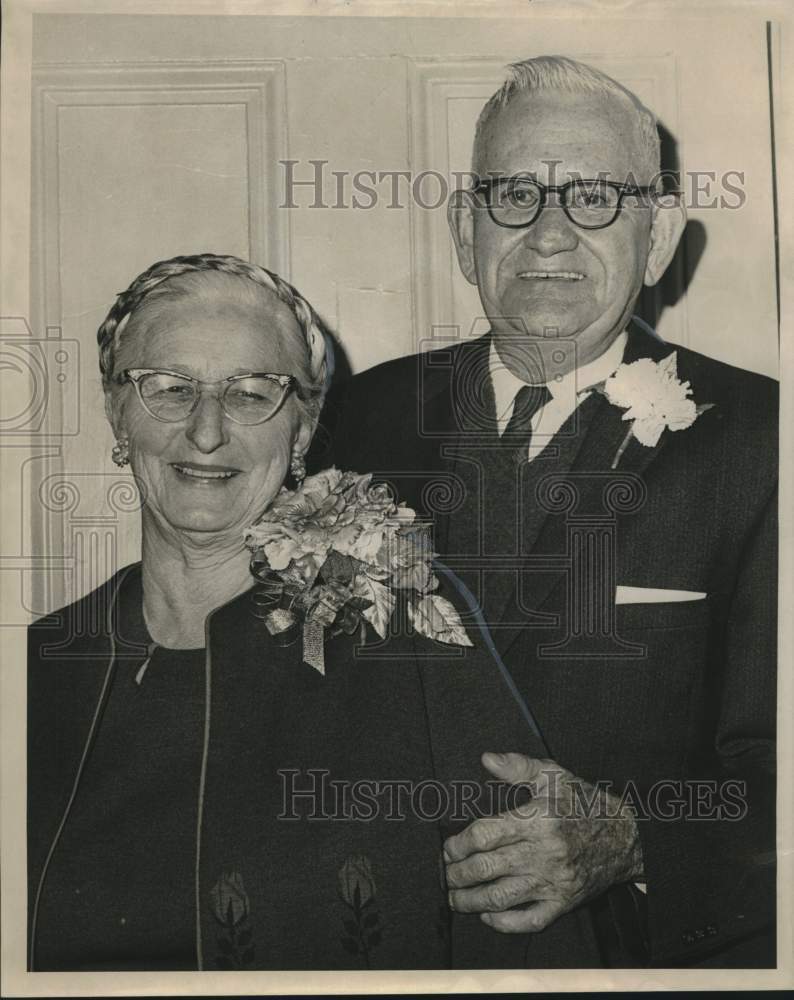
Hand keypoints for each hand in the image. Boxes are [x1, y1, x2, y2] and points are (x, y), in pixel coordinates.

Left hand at [444, 752, 643, 932]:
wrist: (628, 837)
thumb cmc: (585, 803)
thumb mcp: (554, 776)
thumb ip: (518, 766)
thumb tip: (486, 759)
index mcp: (537, 820)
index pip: (485, 835)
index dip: (458, 844)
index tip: (448, 848)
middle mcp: (542, 853)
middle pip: (487, 868)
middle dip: (457, 875)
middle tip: (444, 875)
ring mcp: (553, 882)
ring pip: (502, 897)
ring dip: (471, 901)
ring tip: (455, 899)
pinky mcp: (564, 903)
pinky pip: (529, 920)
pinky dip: (505, 923)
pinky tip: (488, 915)